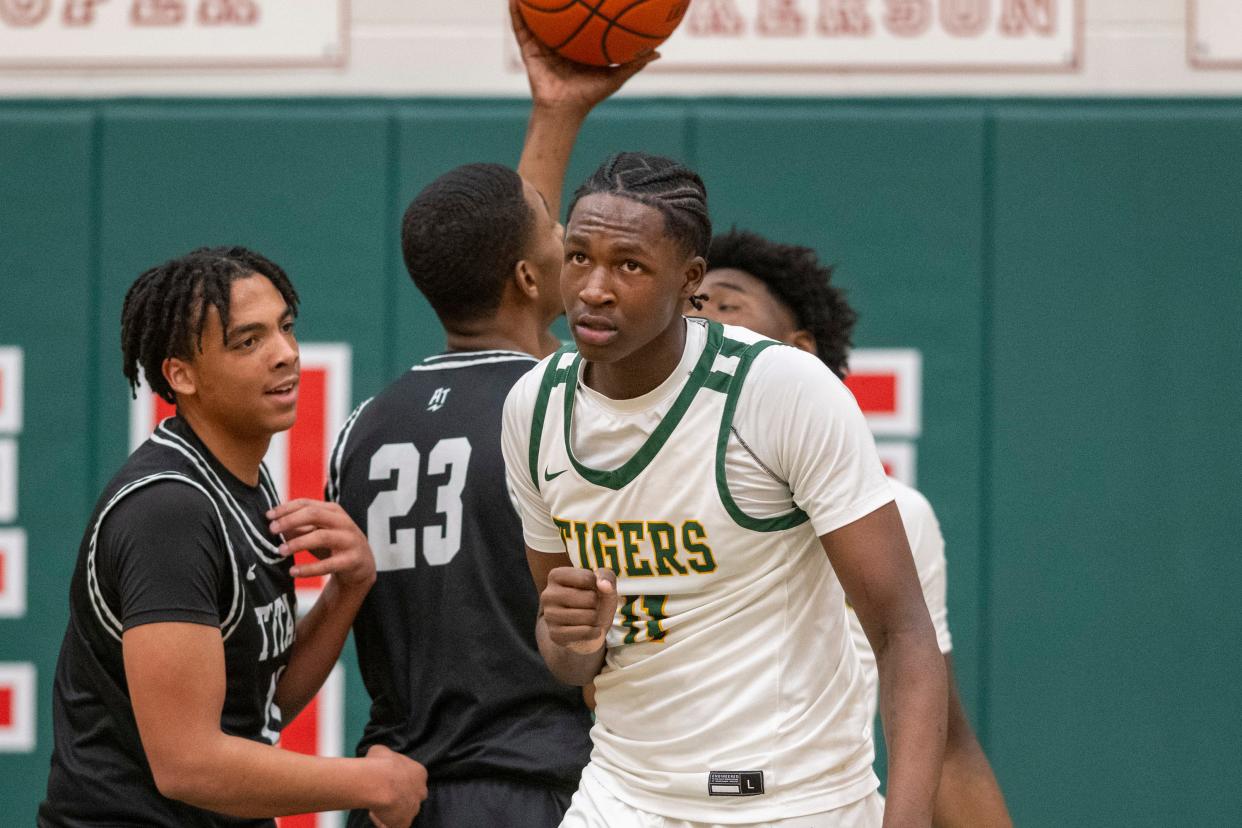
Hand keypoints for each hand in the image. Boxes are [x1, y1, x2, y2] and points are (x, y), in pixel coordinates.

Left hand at [267, 499, 376, 591]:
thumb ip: (298, 527)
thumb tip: (273, 524)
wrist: (361, 566)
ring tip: (280, 551)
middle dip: (290, 520)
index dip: (286, 508)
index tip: (268, 516)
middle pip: (314, 514)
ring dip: (298, 543)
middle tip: (272, 530)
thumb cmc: (334, 546)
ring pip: (322, 536)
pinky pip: (329, 564)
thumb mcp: (316, 533)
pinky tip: (294, 572)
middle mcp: (343, 522)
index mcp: (333, 511)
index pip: (306, 503)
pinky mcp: (352, 560)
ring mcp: (350, 540)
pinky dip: (309, 569)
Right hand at [365, 744, 426, 827]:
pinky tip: (374, 815)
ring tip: (375, 806)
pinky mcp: (404, 823)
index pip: (413, 778)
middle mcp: (421, 791)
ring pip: (403, 812)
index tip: (386, 782)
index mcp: (420, 773)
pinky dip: (383, 823)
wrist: (378, 782)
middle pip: (412, 797)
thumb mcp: (381, 750)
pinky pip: (393, 826)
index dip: (398, 781)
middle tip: (383, 795)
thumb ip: (385, 757)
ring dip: (390, 810)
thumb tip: (378, 757)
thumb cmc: (380, 764)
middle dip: (399, 797)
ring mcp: (414, 809)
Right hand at [510, 0, 657, 115]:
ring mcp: (542, 44)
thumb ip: (634, 62)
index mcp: (577, 45)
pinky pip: (520, 29)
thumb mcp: (616, 76)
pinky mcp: (528, 50)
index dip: (581, 5)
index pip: (580, 19)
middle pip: (557, 14)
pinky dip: (515, 13)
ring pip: (536, 17)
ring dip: (532, 0)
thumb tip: (658, 52)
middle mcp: (559, 42)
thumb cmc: (590, 96)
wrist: (565, 110)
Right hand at [541, 567, 618, 653]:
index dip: (598, 586)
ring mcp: (549, 616)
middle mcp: (547, 594)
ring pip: (589, 616)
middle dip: (597, 604)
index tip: (590, 590)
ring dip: (595, 618)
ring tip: (587, 618)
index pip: (587, 578)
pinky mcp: (555, 635)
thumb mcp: (604, 584)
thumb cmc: (594, 601)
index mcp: (555, 576)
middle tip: (589, 607)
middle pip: (590, 598)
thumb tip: (604, 585)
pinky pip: (585, 632)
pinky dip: (594, 632)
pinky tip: (589, 630)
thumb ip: (607, 576)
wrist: (585, 630)